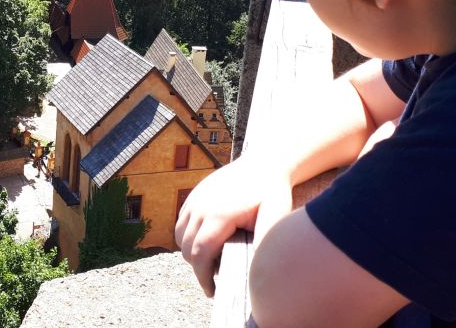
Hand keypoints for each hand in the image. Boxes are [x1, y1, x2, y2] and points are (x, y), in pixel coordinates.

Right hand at [174, 157, 292, 296]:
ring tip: (212, 260)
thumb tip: (258, 268)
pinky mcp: (193, 196)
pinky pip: (181, 223)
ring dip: (191, 252)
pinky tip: (208, 241)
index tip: (214, 291)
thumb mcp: (275, 215)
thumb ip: (264, 239)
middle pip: (186, 248)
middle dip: (198, 268)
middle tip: (217, 278)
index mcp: (218, 215)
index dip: (204, 277)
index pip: (200, 254)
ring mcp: (194, 200)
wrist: (263, 163)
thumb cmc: (272, 191)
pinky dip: (188, 236)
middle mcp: (200, 207)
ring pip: (179, 236)